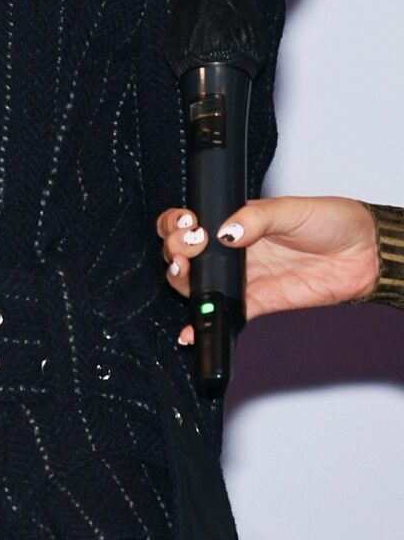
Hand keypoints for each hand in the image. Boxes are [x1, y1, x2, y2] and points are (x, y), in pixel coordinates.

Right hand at [157, 197, 379, 343]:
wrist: (366, 253)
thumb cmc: (332, 222)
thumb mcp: (291, 209)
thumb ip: (255, 218)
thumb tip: (225, 232)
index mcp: (234, 222)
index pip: (189, 222)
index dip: (176, 224)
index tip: (186, 225)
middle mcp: (232, 251)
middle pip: (184, 253)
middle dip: (173, 250)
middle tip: (187, 250)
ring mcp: (243, 277)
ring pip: (197, 284)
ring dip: (182, 282)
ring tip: (183, 276)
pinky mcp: (258, 302)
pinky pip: (226, 315)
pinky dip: (206, 324)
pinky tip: (192, 329)